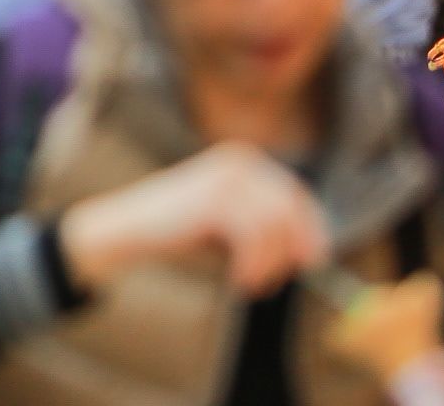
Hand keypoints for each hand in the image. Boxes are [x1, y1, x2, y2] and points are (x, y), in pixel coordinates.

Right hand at [56, 141, 328, 300]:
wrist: (131, 227)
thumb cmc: (182, 230)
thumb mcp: (231, 223)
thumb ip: (267, 227)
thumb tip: (312, 252)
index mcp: (245, 160)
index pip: (296, 194)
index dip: (311, 230)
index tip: (312, 262)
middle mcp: (240, 161)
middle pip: (290, 211)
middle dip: (287, 253)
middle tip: (271, 282)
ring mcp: (227, 177)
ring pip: (275, 228)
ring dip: (269, 264)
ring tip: (251, 283)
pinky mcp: (215, 199)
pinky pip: (255, 239)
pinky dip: (254, 265)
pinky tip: (239, 279)